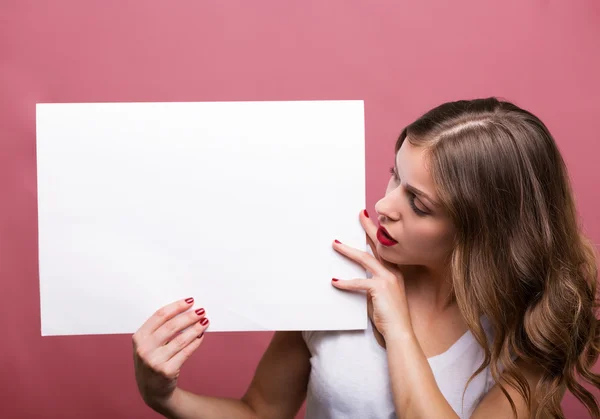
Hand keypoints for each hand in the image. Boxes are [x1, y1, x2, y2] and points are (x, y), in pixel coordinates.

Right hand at [132, 298, 209, 408]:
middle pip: (171, 326)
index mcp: (139, 337)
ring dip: (195, 329)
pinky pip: (185, 352)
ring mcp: (155, 361)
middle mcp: (144, 349)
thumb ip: (158, 328)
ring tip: (204, 322)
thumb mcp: (147, 345)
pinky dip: (195, 343)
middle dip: (189, 317)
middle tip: (201, 311)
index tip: (190, 301)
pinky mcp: (167, 371)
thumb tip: (183, 310)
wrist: (152, 391)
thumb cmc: (151, 361)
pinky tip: (201, 337)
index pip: (160, 316)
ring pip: (181, 339)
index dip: (177, 306)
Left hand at [331, 210, 411, 339]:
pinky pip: (358, 282)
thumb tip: (357, 279)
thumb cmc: (390, 317)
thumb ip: (372, 285)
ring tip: (336, 244)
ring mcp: (388, 279)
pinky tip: (334, 282)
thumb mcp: (381, 297)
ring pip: (365, 258)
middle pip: (378, 245)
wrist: (400, 332)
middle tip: (360, 215)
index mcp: (395, 272)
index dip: (377, 234)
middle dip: (368, 229)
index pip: (385, 248)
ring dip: (348, 251)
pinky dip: (345, 283)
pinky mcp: (380, 289)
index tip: (370, 221)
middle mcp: (393, 272)